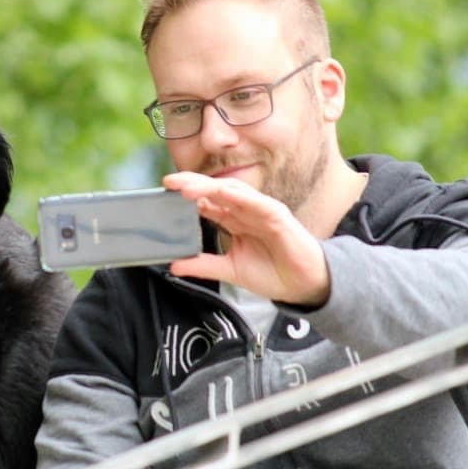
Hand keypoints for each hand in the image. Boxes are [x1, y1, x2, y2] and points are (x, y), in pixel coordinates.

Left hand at [162, 171, 329, 306]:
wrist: (303, 285)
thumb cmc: (272, 272)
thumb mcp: (229, 270)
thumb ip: (203, 266)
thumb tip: (174, 265)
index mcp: (233, 220)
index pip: (206, 202)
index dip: (185, 197)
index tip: (164, 195)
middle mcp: (245, 211)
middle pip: (214, 192)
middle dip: (191, 185)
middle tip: (168, 183)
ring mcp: (261, 211)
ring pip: (232, 191)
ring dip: (209, 186)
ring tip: (186, 187)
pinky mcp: (277, 216)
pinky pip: (256, 202)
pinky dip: (239, 196)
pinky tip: (222, 192)